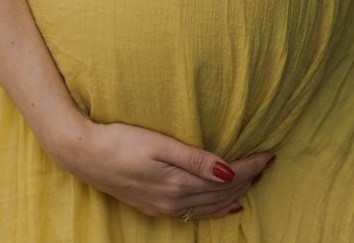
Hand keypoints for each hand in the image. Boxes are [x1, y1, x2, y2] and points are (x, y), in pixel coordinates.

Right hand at [49, 116, 274, 220]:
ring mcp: (164, 205)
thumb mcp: (158, 144)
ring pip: (211, 205)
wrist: (83, 154)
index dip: (251, 166)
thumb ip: (194, 159)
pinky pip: (195, 213)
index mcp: (178, 182)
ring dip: (235, 194)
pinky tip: (226, 205)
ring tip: (255, 180)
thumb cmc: (119, 140)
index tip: (270, 152)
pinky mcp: (154, 205)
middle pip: (223, 192)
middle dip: (249, 178)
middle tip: (268, 162)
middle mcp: (174, 199)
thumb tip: (228, 171)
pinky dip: (216, 209)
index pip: (227, 177)